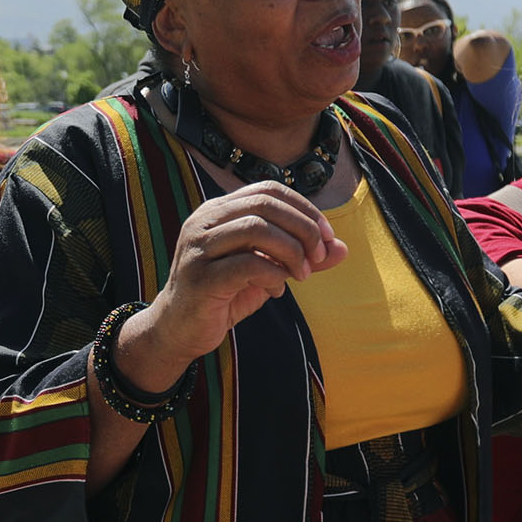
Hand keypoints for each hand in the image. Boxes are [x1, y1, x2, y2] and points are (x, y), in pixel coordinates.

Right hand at [127, 180, 346, 377]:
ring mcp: (198, 247)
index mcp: (219, 210)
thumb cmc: (224, 296)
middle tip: (319, 258)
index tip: (326, 237)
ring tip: (302, 275)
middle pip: (265, 204)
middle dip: (303, 229)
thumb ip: (301, 257)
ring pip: (256, 228)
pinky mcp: (200, 278)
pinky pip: (247, 264)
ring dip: (291, 251)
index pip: (268, 190)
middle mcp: (204, 221)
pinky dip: (273, 275)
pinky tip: (277, 290)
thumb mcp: (268, 272)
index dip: (304, 209)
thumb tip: (342, 249)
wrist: (178, 331)